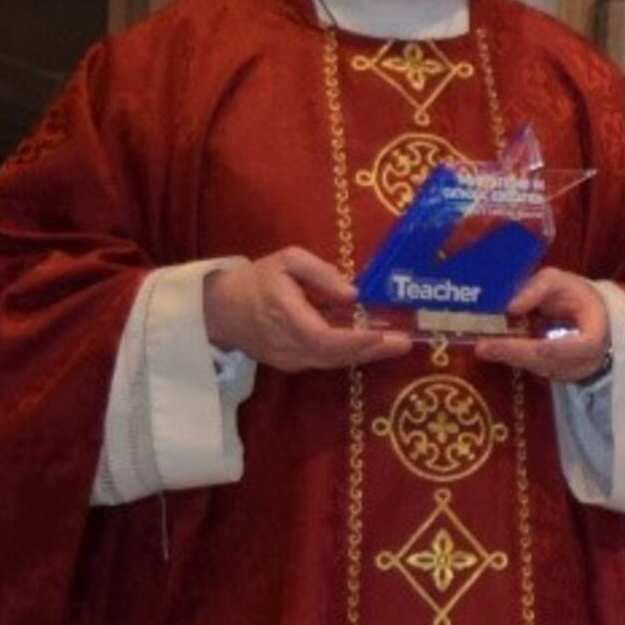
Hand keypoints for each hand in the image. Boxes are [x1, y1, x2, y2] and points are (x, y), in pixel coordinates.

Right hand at [203, 247, 405, 374]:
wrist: (220, 309)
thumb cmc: (256, 279)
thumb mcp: (287, 261)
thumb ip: (320, 274)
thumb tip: (352, 294)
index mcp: (286, 316)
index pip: (324, 338)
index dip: (355, 340)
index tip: (383, 334)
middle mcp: (288, 344)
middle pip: (335, 356)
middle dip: (372, 350)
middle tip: (405, 342)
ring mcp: (288, 358)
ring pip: (332, 362)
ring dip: (366, 355)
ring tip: (397, 345)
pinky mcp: (290, 363)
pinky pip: (324, 361)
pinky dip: (349, 354)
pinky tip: (372, 345)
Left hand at [473, 269, 614, 384]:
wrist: (590, 316)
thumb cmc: (576, 296)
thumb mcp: (560, 281)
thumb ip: (538, 289)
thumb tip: (511, 307)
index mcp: (596, 336)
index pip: (579, 347)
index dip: (554, 348)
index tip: (529, 345)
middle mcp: (585, 361)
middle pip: (549, 362)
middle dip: (516, 353)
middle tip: (484, 346)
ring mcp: (570, 372)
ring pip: (537, 368)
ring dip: (510, 357)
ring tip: (484, 347)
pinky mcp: (554, 375)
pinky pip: (532, 368)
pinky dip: (513, 358)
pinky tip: (493, 349)